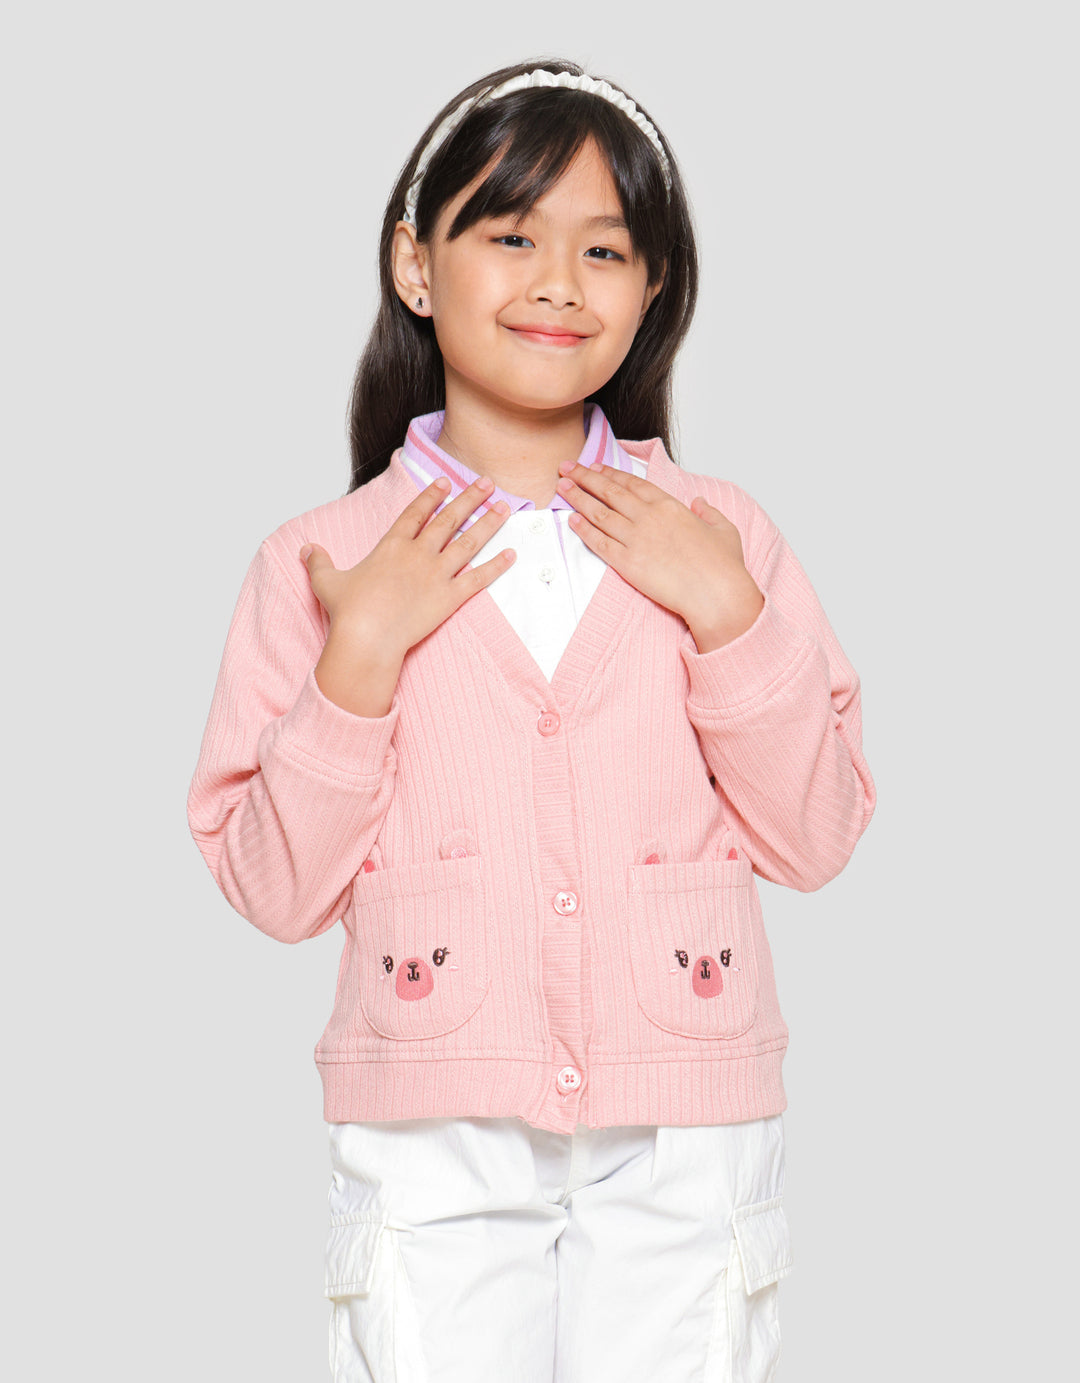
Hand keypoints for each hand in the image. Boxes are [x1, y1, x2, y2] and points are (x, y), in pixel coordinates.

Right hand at [300, 476, 515, 656]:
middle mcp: (418, 554)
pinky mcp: (450, 598)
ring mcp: (436, 575)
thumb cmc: (348, 613)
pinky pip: (479, 579)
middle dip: (469, 498)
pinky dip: (497, 567)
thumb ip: (319, 562)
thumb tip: (307, 548)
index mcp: (392, 546)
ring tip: (505, 508)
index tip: (446, 482)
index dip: (432, 495)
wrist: (366, 638)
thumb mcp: (327, 582)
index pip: (416, 513)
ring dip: (488, 524)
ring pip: (468, 542)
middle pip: (449, 519)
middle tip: (487, 482)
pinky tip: (512, 555)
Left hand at [555, 460, 763, 650]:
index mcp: (670, 506)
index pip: (633, 484)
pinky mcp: (628, 563)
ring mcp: (636, 540)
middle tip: (567, 468)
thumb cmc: (723, 565)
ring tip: (561, 488)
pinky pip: (599, 542)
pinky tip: (571, 520)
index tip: (595, 467)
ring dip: (577, 498)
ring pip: (599, 513)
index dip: (610, 474)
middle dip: (585, 477)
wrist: (715, 592)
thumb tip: (699, 503)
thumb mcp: (723, 529)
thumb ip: (709, 512)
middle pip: (609, 492)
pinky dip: (583, 530)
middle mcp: (649, 518)